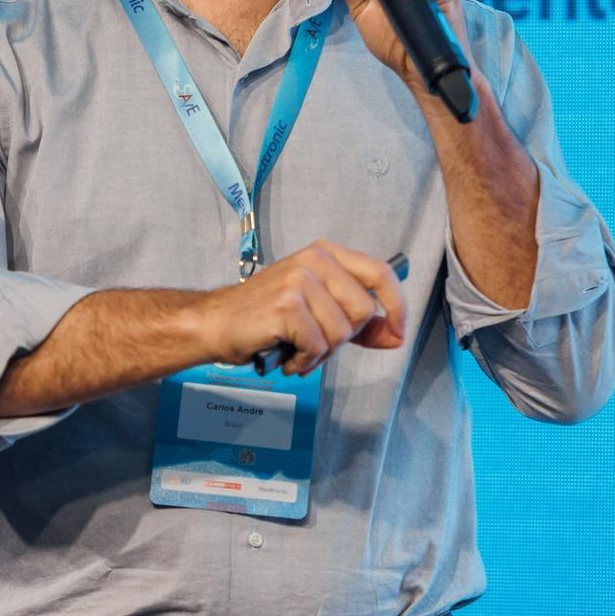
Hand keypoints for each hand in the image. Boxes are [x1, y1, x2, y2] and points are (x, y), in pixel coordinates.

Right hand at [190, 241, 406, 375]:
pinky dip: (304, 361)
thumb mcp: (317, 311)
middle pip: (362, 310)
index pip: (380, 273)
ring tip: (297, 349)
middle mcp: (315, 260)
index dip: (397, 306)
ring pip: (341, 333)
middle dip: (343, 339)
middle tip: (315, 342)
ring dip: (320, 353)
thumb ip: (357, 322)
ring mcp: (299, 281)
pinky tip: (288, 356)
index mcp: (326, 254)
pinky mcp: (286, 305)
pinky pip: (317, 346)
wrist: (216, 324)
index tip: (398, 332)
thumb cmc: (265, 317)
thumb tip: (396, 336)